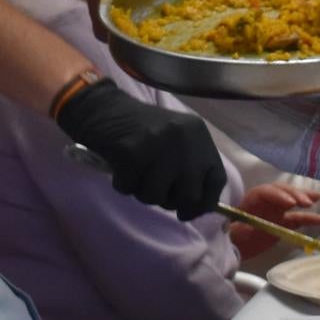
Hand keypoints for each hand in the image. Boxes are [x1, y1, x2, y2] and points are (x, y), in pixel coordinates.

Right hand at [54, 80, 229, 219]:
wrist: (103, 107)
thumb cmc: (140, 130)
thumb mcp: (176, 142)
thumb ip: (190, 169)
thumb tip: (197, 208)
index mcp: (199, 135)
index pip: (217, 180)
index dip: (204, 203)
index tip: (187, 211)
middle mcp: (184, 138)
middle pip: (189, 196)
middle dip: (170, 201)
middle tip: (153, 188)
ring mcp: (158, 143)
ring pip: (156, 196)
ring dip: (141, 192)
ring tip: (135, 172)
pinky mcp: (131, 150)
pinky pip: (129, 188)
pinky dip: (121, 183)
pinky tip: (120, 166)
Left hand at [229, 182, 319, 261]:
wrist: (230, 247)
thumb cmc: (229, 237)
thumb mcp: (232, 232)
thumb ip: (238, 230)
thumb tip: (241, 230)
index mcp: (249, 202)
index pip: (264, 192)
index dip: (278, 196)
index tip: (290, 204)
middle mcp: (263, 203)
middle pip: (280, 192)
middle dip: (293, 194)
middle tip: (306, 202)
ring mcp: (273, 211)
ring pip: (290, 201)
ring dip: (303, 198)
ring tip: (316, 199)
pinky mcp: (282, 222)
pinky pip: (297, 218)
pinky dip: (309, 218)